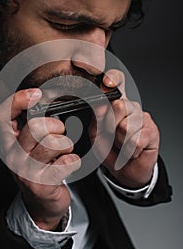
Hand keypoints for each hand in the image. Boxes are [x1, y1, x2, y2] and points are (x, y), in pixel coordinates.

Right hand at [0, 89, 80, 229]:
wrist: (42, 204)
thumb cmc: (39, 169)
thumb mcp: (30, 146)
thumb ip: (33, 126)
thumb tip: (45, 101)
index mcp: (9, 142)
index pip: (3, 115)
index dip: (18, 100)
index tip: (36, 94)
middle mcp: (14, 155)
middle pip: (35, 127)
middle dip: (55, 126)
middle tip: (60, 134)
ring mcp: (26, 171)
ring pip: (52, 143)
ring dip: (66, 145)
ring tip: (64, 152)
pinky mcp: (41, 184)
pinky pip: (65, 163)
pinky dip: (73, 161)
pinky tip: (69, 163)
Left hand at [89, 70, 159, 187]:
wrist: (124, 169)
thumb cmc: (110, 148)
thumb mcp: (96, 133)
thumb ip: (97, 119)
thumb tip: (100, 106)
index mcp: (114, 102)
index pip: (117, 81)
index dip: (113, 79)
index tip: (107, 83)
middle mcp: (129, 106)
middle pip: (119, 105)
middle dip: (110, 126)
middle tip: (112, 134)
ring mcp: (142, 117)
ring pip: (126, 127)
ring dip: (119, 142)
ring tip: (121, 144)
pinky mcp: (152, 131)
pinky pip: (135, 141)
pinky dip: (129, 151)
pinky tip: (131, 150)